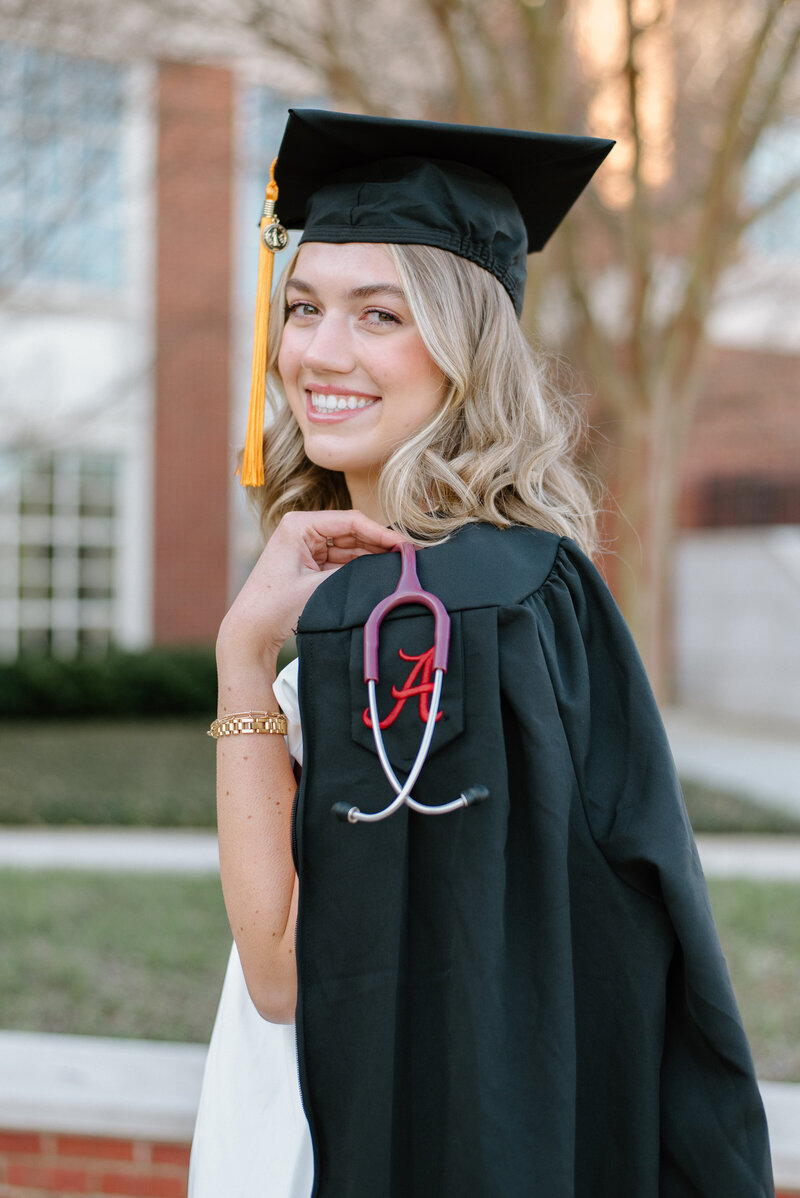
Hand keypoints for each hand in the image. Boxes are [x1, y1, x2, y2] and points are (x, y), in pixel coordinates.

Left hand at [217, 510, 403, 674]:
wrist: (250, 632)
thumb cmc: (275, 607)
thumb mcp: (318, 587)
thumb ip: (354, 573)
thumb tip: (389, 566)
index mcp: (299, 524)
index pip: (351, 521)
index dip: (382, 533)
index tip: (406, 546)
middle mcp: (302, 530)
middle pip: (353, 532)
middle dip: (380, 546)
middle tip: (410, 558)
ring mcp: (307, 546)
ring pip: (351, 547)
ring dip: (372, 558)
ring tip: (399, 568)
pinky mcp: (310, 563)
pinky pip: (342, 561)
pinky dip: (360, 568)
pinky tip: (380, 576)